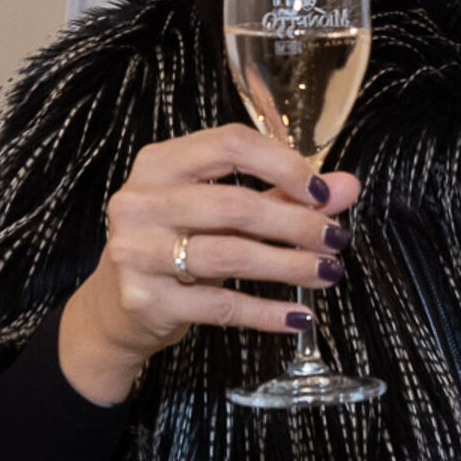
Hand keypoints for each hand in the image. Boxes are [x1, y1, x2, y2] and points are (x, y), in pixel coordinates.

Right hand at [57, 123, 360, 403]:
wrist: (113, 310)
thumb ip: (282, 193)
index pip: (229, 144)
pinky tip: (299, 316)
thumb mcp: (220, 211)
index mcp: (160, 163)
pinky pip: (220, 305)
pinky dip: (266, 312)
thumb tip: (347, 187)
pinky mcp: (145, 301)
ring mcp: (137, 252)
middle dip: (297, 222)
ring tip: (328, 272)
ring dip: (290, 265)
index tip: (322, 191)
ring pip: (231, 255)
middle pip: (234, 204)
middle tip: (337, 238)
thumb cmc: (174, 244)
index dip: (283, 164)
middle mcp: (141, 202)